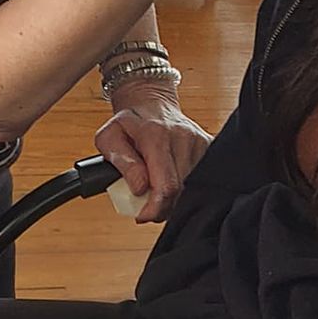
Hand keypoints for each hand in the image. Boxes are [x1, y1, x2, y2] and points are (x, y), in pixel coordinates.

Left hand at [95, 93, 210, 222]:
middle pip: (181, 191)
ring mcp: (199, 141)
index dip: (155, 208)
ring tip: (157, 192)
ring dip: (174, 199)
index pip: (166, 185)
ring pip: (192, 188)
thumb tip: (139, 188)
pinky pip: (202, 179)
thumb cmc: (128, 123)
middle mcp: (183, 137)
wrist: (151, 103)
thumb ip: (122, 162)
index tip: (142, 215)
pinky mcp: (209, 145)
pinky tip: (173, 183)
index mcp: (156, 135)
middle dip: (162, 208)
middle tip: (146, 207)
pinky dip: (186, 188)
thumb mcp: (109, 138)